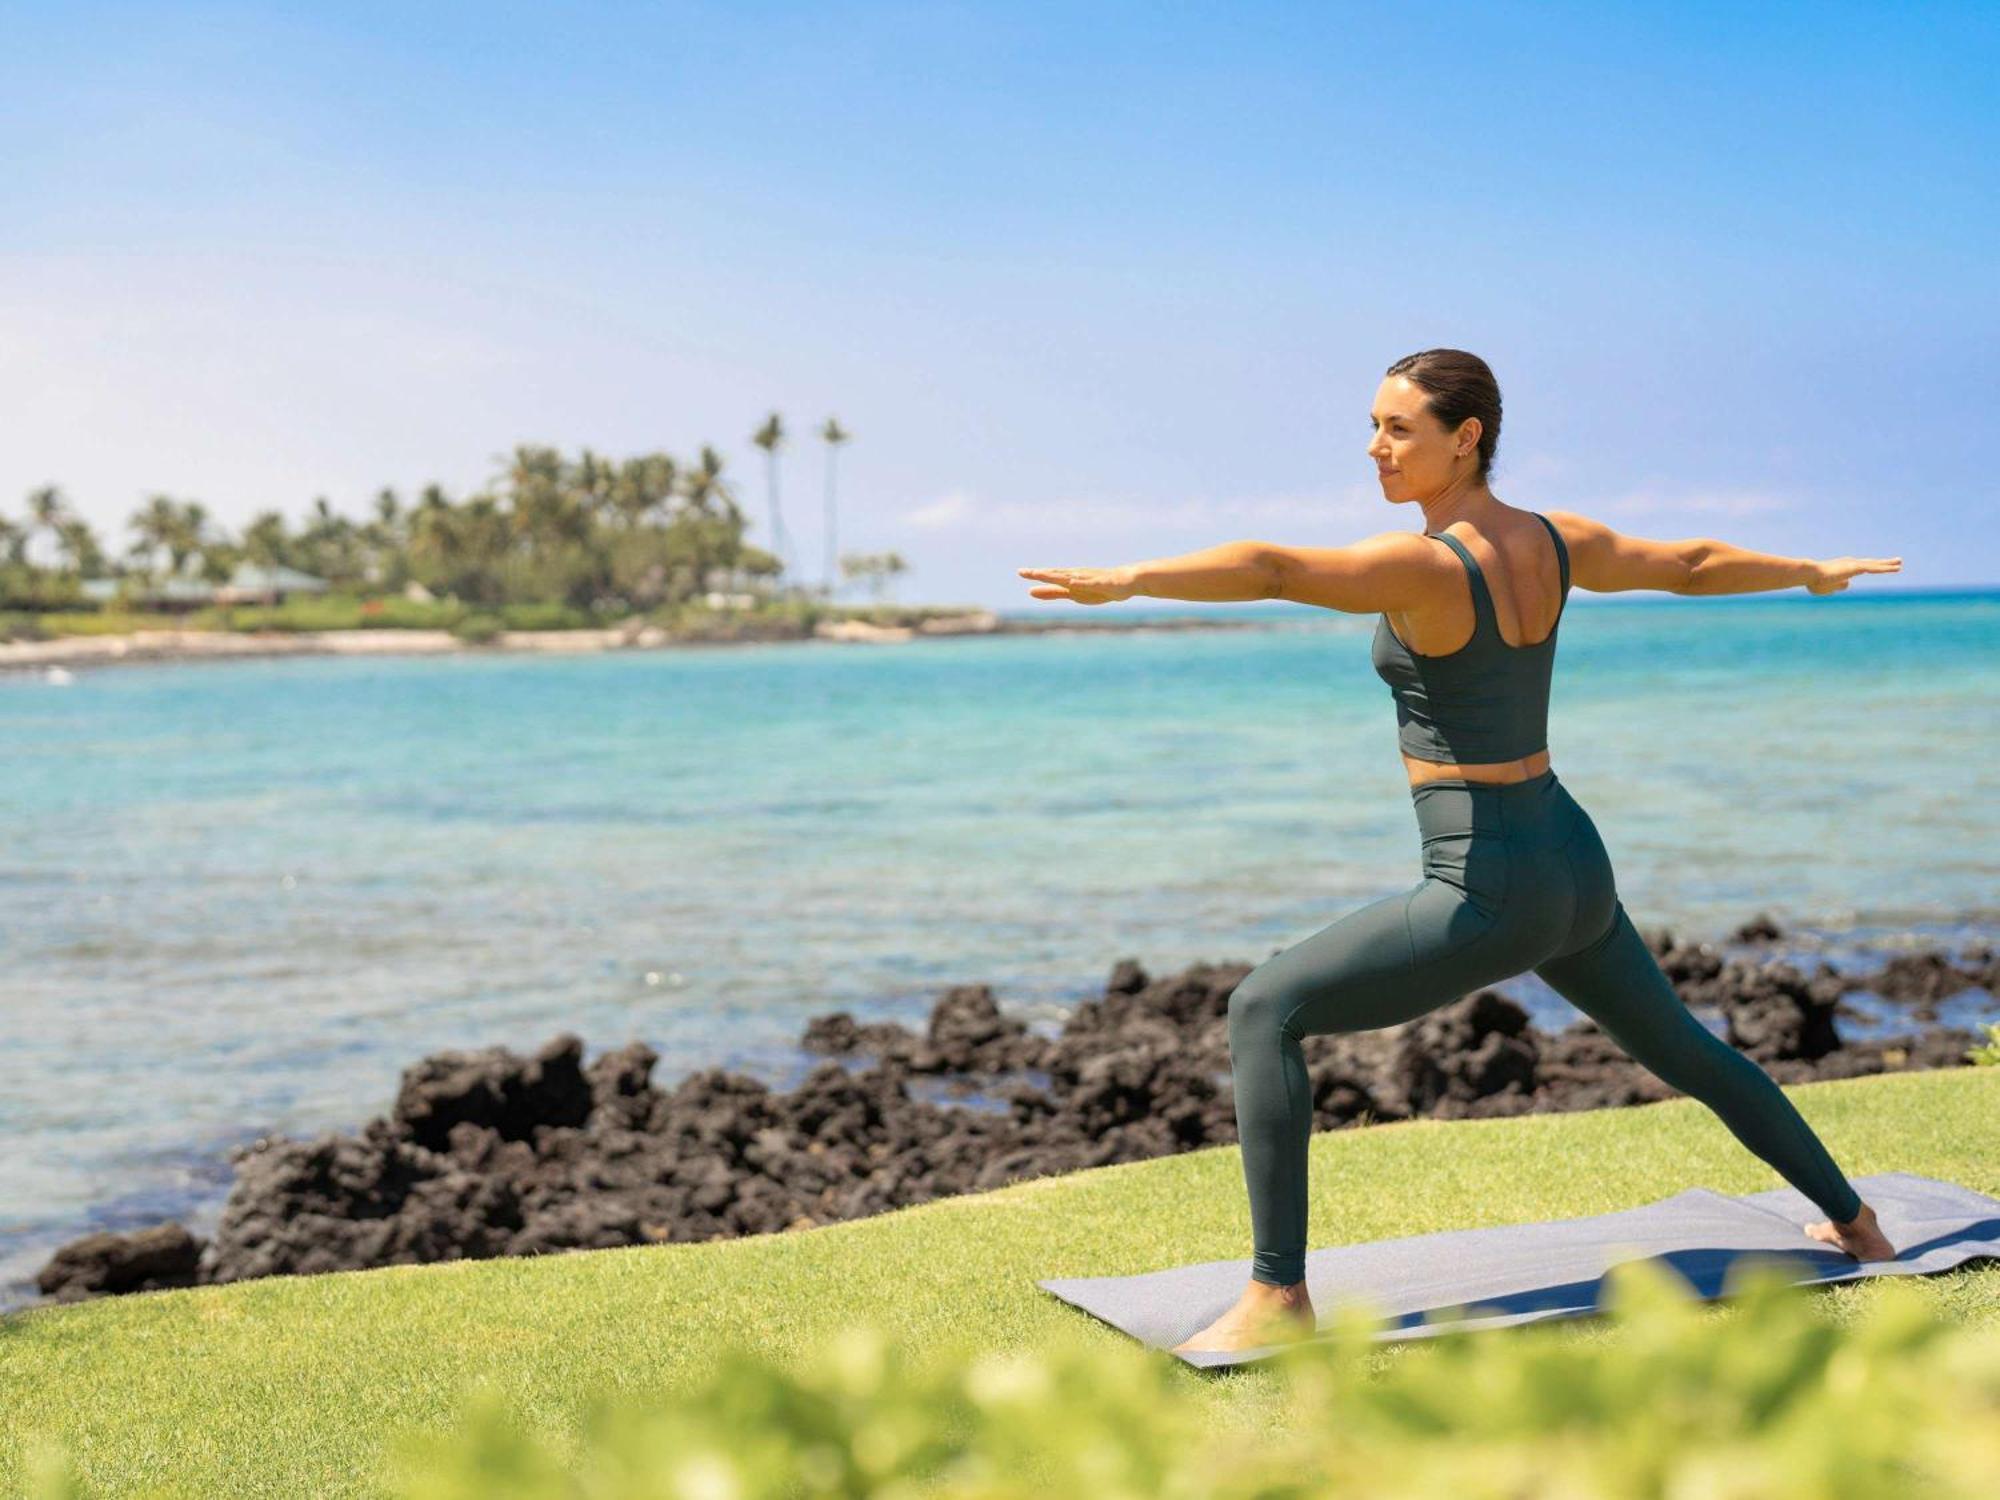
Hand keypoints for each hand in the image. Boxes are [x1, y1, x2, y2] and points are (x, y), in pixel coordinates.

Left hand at [1016, 565, 1135, 604]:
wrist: (1126, 581)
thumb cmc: (1098, 587)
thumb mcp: (1071, 593)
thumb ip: (1051, 592)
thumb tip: (1029, 591)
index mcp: (1068, 578)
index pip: (1049, 575)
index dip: (1035, 574)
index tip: (1020, 572)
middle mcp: (1077, 575)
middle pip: (1056, 574)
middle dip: (1041, 573)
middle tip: (1024, 571)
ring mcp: (1089, 578)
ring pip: (1071, 576)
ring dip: (1057, 576)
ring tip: (1044, 574)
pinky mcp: (1102, 583)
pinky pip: (1090, 583)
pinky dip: (1080, 582)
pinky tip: (1072, 581)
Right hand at [1806, 556, 1901, 593]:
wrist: (1810, 575)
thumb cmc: (1814, 582)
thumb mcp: (1827, 588)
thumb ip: (1837, 586)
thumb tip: (1847, 584)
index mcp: (1842, 568)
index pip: (1858, 569)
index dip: (1867, 570)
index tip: (1868, 574)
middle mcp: (1849, 563)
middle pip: (1870, 563)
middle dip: (1882, 563)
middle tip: (1896, 561)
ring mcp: (1853, 564)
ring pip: (1875, 565)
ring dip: (1888, 564)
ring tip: (1900, 563)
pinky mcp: (1856, 567)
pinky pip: (1875, 568)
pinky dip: (1886, 568)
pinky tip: (1896, 568)